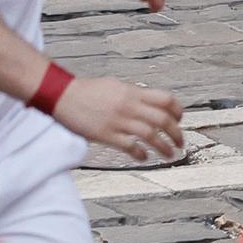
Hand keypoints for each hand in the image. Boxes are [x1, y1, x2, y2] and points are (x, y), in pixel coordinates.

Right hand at [52, 75, 184, 161]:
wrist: (61, 95)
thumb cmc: (86, 90)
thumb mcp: (115, 85)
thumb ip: (133, 94)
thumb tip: (147, 101)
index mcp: (132, 92)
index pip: (165, 99)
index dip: (177, 110)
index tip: (180, 119)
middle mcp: (129, 106)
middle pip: (162, 119)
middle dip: (176, 133)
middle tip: (181, 142)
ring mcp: (118, 121)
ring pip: (150, 135)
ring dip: (163, 147)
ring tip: (170, 154)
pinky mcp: (105, 135)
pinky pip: (129, 146)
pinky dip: (140, 153)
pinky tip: (144, 158)